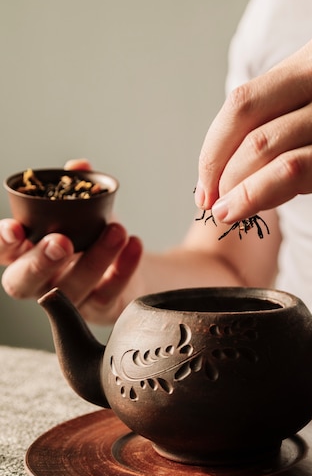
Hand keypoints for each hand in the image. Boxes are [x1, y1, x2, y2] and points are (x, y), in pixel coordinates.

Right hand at [1, 159, 141, 323]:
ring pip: (73, 288)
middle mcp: (40, 281)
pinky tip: (134, 244)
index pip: (4, 251)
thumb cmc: (90, 238)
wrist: (123, 269)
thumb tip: (80, 166)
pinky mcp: (100, 309)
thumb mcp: (83, 212)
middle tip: (62, 242)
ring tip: (116, 230)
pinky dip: (124, 268)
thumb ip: (76, 190)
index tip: (14, 228)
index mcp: (25, 254)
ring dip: (96, 258)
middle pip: (25, 282)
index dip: (3, 242)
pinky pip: (109, 293)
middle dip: (41, 262)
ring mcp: (69, 299)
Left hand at [195, 26, 311, 221]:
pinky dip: (255, 195)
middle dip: (214, 161)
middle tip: (206, 195)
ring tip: (220, 209)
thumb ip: (295, 111)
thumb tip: (234, 156)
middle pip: (245, 114)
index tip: (206, 175)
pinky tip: (237, 212)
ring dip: (232, 184)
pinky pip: (292, 171)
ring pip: (265, 145)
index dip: (215, 141)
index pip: (247, 96)